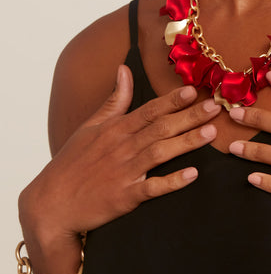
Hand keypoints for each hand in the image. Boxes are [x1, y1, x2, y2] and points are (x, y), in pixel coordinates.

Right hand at [20, 66, 220, 242]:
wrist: (51, 204)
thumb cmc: (72, 162)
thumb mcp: (91, 126)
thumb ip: (115, 99)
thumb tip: (124, 69)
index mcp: (116, 129)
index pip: (149, 110)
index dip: (171, 100)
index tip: (193, 90)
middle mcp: (122, 147)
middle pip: (161, 128)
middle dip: (190, 116)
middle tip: (216, 107)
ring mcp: (124, 172)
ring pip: (160, 153)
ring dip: (186, 142)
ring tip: (210, 133)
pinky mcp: (125, 197)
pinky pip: (152, 188)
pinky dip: (172, 182)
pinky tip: (192, 175)